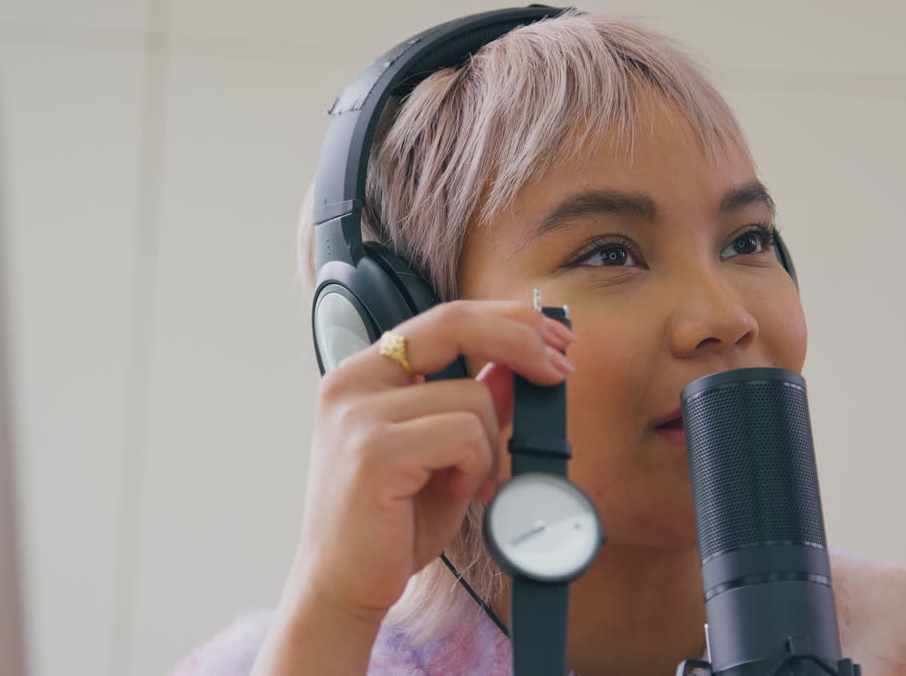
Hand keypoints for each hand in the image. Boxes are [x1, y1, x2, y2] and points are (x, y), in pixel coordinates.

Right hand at [282, 300, 575, 623]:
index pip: (444, 318)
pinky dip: (478, 467)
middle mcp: (352, 382)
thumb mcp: (444, 453)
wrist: (344, 587)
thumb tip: (516, 366)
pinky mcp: (374, 452)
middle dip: (522, 340)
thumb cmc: (391, 523)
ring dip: (492, 445)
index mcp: (364, 374)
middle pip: (455, 323)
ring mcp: (358, 414)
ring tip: (470, 482)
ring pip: (473, 397)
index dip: (508, 321)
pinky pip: (464, 435)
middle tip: (562, 369)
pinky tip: (457, 493)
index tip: (554, 338)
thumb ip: (472, 405)